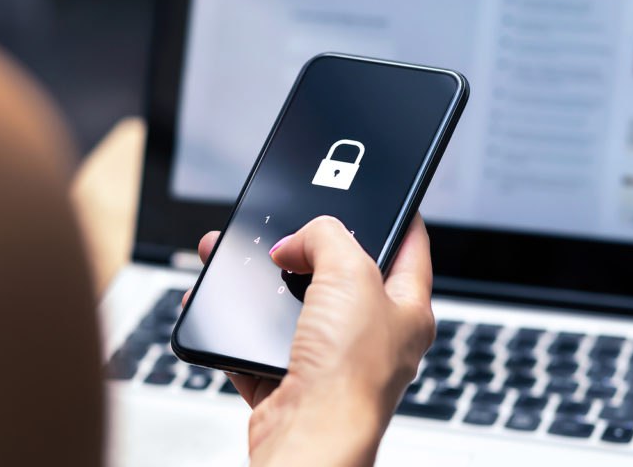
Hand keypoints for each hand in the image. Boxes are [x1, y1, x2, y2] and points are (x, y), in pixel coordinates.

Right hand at [183, 215, 434, 465]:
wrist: (308, 438)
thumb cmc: (349, 375)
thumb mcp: (350, 274)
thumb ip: (327, 237)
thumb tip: (296, 242)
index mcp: (407, 310)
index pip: (410, 247)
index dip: (394, 215)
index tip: (378, 194)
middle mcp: (372, 336)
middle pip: (339, 274)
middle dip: (304, 248)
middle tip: (285, 230)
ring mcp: (329, 360)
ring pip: (293, 306)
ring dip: (262, 284)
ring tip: (236, 261)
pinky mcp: (289, 380)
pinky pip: (258, 344)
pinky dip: (236, 326)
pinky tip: (222, 307)